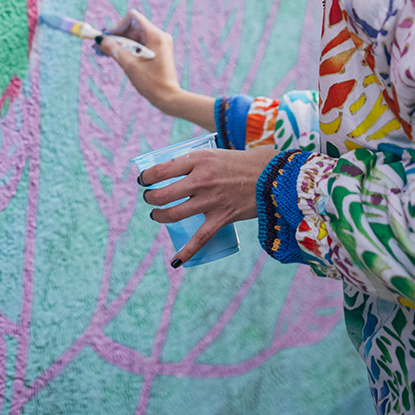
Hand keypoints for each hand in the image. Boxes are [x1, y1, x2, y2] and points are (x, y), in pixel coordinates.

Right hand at [97, 10, 215, 129]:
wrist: (168, 98)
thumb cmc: (151, 83)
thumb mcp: (129, 65)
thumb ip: (114, 50)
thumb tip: (100, 40)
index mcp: (156, 36)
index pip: (133, 19)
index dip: (117, 26)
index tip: (106, 38)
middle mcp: (159, 36)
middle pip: (132, 27)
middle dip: (115, 36)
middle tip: (99, 46)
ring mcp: (159, 43)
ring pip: (134, 36)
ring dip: (119, 43)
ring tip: (102, 52)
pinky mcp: (157, 51)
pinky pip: (138, 44)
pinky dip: (126, 49)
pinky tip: (113, 55)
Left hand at [139, 146, 276, 266]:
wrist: (272, 175)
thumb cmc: (241, 162)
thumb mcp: (213, 153)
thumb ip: (193, 162)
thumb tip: (171, 170)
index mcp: (198, 159)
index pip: (161, 170)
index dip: (146, 177)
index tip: (143, 180)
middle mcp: (201, 180)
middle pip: (163, 194)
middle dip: (150, 198)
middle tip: (149, 198)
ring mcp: (210, 201)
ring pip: (173, 214)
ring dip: (159, 216)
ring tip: (157, 214)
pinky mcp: (220, 218)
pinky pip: (198, 239)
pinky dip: (185, 252)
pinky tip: (174, 261)